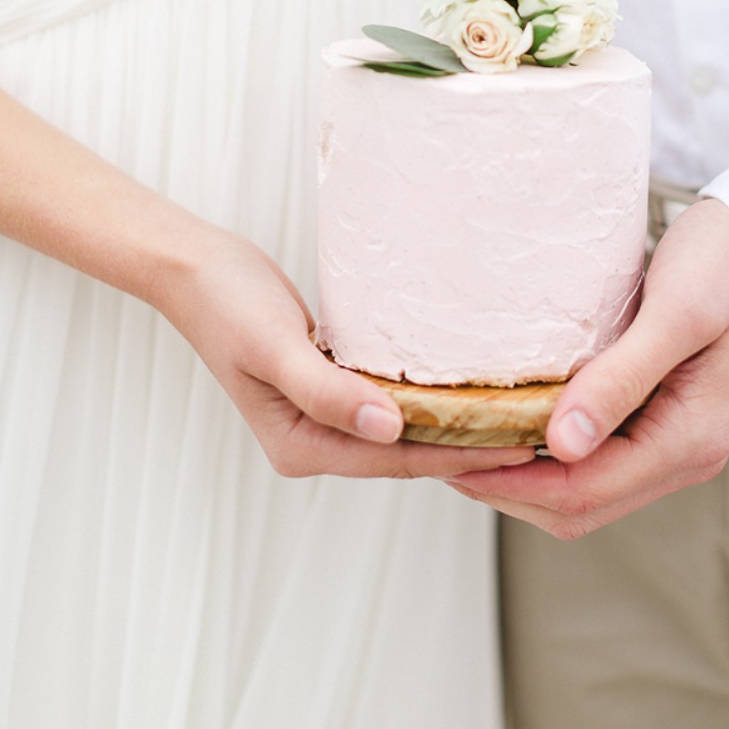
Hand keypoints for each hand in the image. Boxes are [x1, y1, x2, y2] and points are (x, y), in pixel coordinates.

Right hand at [157, 231, 535, 481]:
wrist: (196, 269)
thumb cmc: (229, 304)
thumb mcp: (276, 347)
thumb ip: (328, 393)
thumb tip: (390, 428)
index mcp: (300, 447)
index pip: (396, 459)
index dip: (458, 453)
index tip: (516, 444)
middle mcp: (313, 441)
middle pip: (404, 453)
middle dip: (466, 447)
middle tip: (532, 432)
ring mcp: (321, 417)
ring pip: (401, 430)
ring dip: (452, 425)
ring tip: (512, 413)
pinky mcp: (330, 387)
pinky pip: (388, 402)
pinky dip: (426, 399)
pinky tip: (464, 387)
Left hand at [446, 198, 728, 535]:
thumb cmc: (726, 267)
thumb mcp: (675, 314)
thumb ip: (621, 379)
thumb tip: (562, 443)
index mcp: (688, 442)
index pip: (583, 493)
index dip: (510, 483)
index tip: (452, 455)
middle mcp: (682, 456)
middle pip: (578, 507)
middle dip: (506, 488)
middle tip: (442, 449)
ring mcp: (671, 443)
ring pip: (583, 490)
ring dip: (522, 474)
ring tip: (464, 436)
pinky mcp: (659, 420)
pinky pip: (596, 458)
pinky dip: (546, 450)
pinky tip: (511, 417)